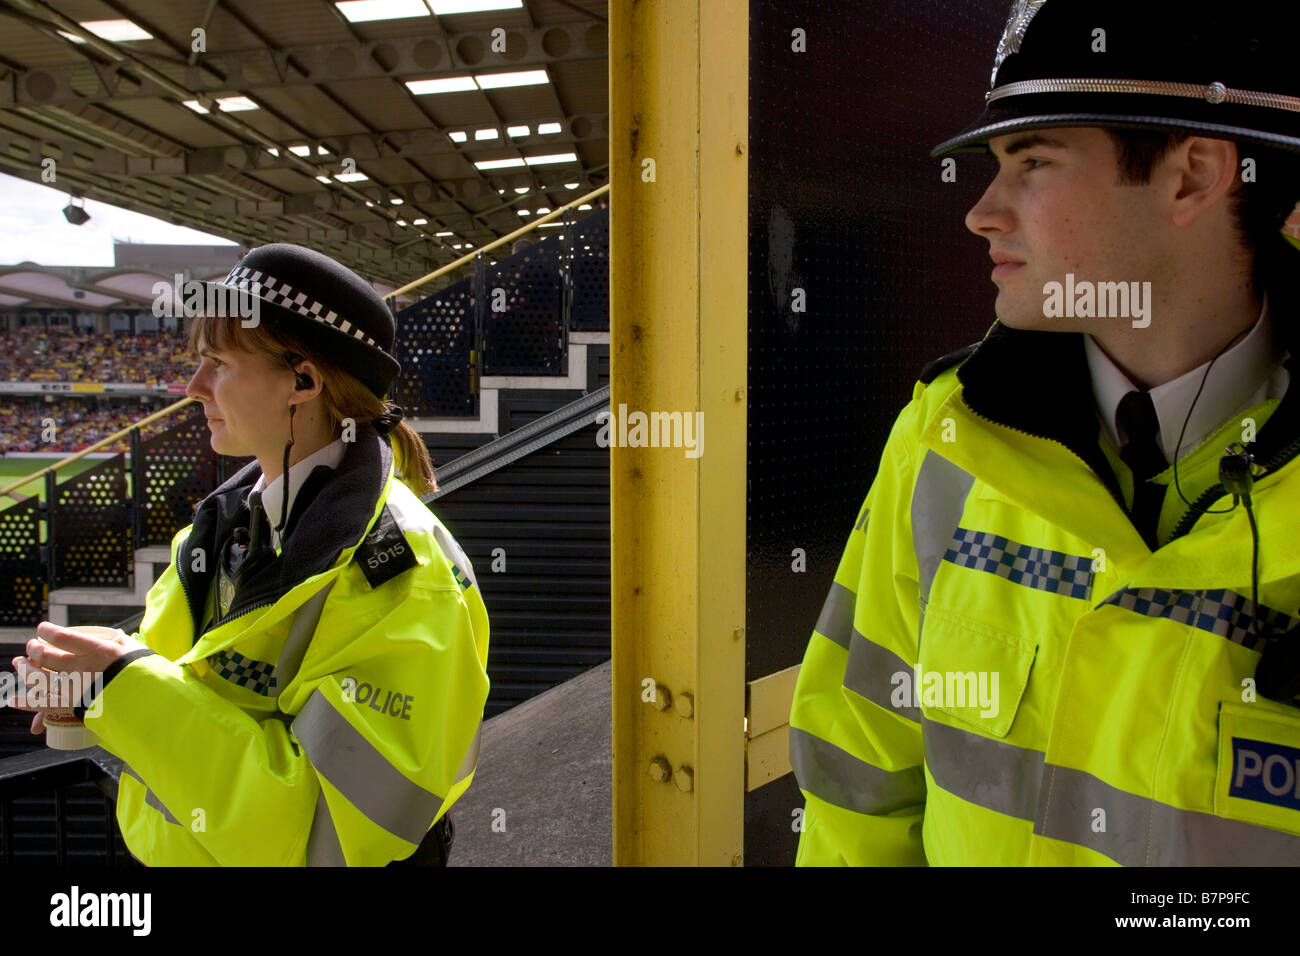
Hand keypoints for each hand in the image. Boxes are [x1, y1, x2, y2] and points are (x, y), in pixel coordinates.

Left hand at [9, 623, 148, 733]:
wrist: (150, 705)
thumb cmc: (148, 676)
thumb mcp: (137, 652)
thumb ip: (122, 644)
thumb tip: (117, 637)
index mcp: (97, 651)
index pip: (62, 637)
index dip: (48, 631)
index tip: (42, 629)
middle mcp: (81, 668)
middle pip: (46, 656)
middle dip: (34, 649)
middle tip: (31, 646)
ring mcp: (74, 689)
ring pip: (39, 678)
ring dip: (25, 670)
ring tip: (18, 663)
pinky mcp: (73, 707)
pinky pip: (43, 705)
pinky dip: (26, 702)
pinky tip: (13, 700)